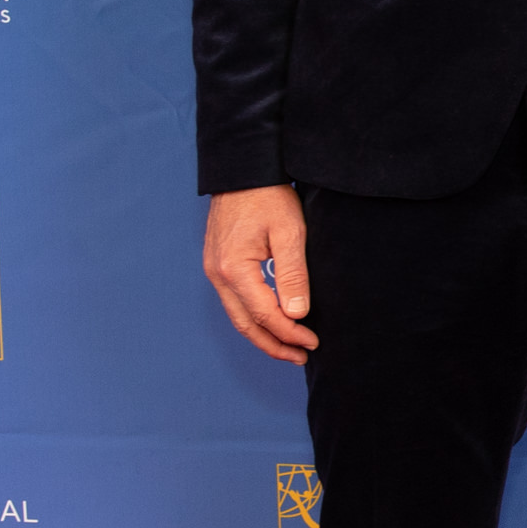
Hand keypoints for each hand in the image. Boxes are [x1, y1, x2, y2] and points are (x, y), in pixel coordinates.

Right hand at [202, 185, 318, 362]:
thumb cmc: (268, 196)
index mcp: (234, 269)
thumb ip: (293, 275)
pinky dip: (253, 318)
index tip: (312, 342)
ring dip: (263, 335)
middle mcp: (218, 274)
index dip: (290, 334)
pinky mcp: (217, 264)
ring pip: (237, 316)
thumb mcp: (290, 233)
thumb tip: (296, 315)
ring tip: (289, 347)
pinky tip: (271, 322)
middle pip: (245, 324)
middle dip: (274, 345)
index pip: (264, 315)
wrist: (243, 170)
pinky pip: (234, 302)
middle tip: (301, 357)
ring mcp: (214, 270)